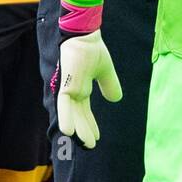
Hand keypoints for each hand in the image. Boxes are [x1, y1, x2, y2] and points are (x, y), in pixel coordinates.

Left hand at [56, 29, 121, 148]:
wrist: (86, 35)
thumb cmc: (92, 49)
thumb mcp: (105, 71)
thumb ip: (109, 84)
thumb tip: (116, 99)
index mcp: (81, 88)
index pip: (84, 111)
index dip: (89, 124)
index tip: (96, 138)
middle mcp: (73, 91)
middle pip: (78, 116)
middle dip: (84, 131)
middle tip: (90, 145)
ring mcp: (69, 89)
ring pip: (72, 114)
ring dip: (78, 129)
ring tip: (84, 143)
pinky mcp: (65, 85)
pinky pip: (64, 105)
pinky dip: (66, 118)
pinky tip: (69, 132)